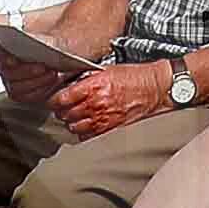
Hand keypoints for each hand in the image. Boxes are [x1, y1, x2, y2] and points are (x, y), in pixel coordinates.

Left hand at [47, 64, 168, 139]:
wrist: (154, 89)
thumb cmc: (133, 77)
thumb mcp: (106, 70)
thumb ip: (85, 79)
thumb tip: (68, 85)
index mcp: (92, 86)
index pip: (61, 99)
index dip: (54, 100)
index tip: (54, 99)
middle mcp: (95, 104)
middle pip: (65, 114)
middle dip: (62, 111)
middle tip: (65, 107)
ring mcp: (102, 119)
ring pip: (74, 127)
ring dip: (72, 122)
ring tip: (76, 115)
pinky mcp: (109, 129)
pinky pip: (87, 136)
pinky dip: (84, 132)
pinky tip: (88, 124)